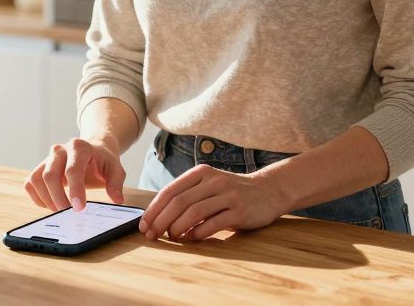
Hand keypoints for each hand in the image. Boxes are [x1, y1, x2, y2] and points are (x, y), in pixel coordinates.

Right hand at [24, 138, 126, 211]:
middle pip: (50, 175)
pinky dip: (38, 198)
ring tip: (62, 210)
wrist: (92, 149)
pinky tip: (52, 204)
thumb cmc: (103, 161)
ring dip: (47, 200)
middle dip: (58, 199)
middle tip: (69, 214)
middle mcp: (60, 150)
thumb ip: (116, 183)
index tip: (79, 209)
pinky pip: (31, 183)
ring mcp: (48, 158)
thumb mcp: (115, 169)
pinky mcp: (40, 167)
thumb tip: (117, 200)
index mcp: (79, 147)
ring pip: (37, 180)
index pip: (73, 169)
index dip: (75, 190)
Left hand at [139, 164, 286, 241]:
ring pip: (194, 212)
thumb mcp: (209, 186)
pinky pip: (213, 223)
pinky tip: (190, 239)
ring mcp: (228, 195)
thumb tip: (159, 217)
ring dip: (177, 228)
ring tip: (170, 238)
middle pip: (179, 202)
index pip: (170, 191)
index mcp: (201, 173)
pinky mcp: (240, 211)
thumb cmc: (232, 192)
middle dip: (161, 220)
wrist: (269, 190)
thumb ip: (189, 196)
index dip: (154, 209)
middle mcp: (213, 181)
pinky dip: (198, 233)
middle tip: (151, 235)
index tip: (144, 225)